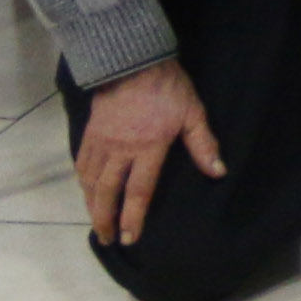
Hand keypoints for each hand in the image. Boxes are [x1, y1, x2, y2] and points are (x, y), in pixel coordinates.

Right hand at [69, 57, 226, 246]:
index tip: (129, 238)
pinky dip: (83, 182)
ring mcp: (101, 142)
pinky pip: (82, 164)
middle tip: (108, 239)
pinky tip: (87, 191)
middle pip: (107, 192)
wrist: (133, 61)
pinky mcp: (89, 133)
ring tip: (96, 222)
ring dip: (91, 205)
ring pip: (90, 181)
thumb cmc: (168, 88)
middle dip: (105, 219)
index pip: (138, 191)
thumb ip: (203, 144)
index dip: (133, 217)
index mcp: (147, 147)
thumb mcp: (193, 112)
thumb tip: (218, 172)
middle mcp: (120, 149)